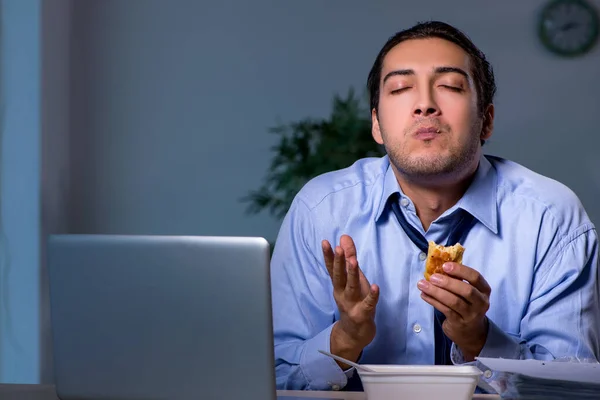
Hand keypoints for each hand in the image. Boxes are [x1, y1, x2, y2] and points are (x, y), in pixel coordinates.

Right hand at [322, 235, 379, 367]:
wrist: (353, 334)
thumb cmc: (354, 301)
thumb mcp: (351, 278)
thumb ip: (348, 257)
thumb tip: (344, 237)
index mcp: (339, 284)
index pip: (332, 268)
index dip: (328, 256)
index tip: (325, 242)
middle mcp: (342, 293)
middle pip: (339, 276)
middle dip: (338, 262)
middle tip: (338, 248)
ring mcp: (351, 304)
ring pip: (351, 287)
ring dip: (352, 275)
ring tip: (353, 261)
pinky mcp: (362, 315)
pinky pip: (368, 304)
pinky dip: (372, 296)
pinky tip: (375, 287)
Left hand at [417, 262, 490, 360]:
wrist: (470, 332)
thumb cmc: (466, 305)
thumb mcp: (468, 293)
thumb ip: (457, 280)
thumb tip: (437, 266)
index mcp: (484, 290)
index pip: (476, 277)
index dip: (461, 270)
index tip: (445, 265)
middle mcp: (481, 303)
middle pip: (467, 291)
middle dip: (448, 282)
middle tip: (432, 277)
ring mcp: (471, 315)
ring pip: (454, 302)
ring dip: (436, 292)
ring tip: (422, 285)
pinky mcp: (459, 323)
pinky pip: (445, 310)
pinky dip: (433, 301)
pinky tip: (423, 295)